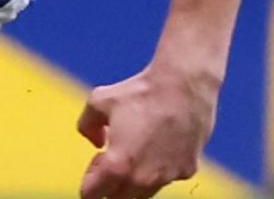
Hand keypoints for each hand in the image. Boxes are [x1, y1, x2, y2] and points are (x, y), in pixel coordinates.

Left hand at [78, 62, 218, 198]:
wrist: (184, 84)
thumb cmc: (140, 91)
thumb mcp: (98, 101)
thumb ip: (86, 125)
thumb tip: (97, 142)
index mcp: (117, 166)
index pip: (91, 194)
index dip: (90, 180)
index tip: (97, 162)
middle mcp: (142, 179)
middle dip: (110, 185)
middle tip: (112, 160)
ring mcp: (167, 177)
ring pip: (143, 193)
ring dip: (134, 180)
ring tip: (135, 150)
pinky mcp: (187, 170)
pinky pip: (166, 178)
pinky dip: (159, 168)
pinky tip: (160, 144)